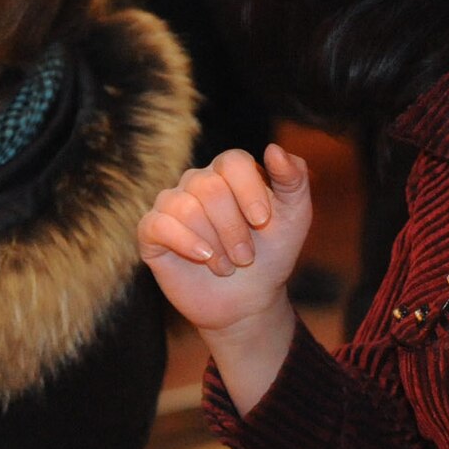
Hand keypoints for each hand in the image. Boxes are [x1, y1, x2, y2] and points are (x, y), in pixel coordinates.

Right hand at [137, 144, 310, 340]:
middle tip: (246, 257)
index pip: (233, 161)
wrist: (249, 300)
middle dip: (233, 228)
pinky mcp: (152, 231)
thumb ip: (294, 179)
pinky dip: (185, 243)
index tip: (262, 221)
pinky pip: (158, 224)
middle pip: (209, 187)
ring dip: (213, 242)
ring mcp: (172, 204)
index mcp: (230, 171)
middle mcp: (198, 181)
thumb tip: (273, 149)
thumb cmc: (272, 253)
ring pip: (185, 207)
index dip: (249, 190)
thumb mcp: (295, 216)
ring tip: (227, 265)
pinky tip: (203, 258)